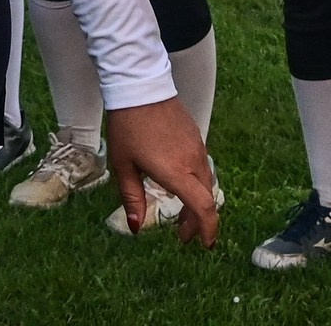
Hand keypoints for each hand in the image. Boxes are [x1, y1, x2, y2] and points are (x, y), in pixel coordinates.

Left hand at [103, 99, 218, 246]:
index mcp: (176, 172)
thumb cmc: (127, 127)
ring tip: (181, 213)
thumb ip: (132, 198)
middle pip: (206, 199)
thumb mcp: (123, 165)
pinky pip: (202, 166)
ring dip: (197, 202)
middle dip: (198, 221)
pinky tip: (180, 184)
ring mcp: (197, 147)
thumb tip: (137, 228)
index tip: (203, 245)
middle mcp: (192, 162)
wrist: (139, 87)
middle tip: (183, 234)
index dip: (207, 230)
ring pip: (206, 182)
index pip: (203, 208)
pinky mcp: (196, 136)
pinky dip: (196, 183)